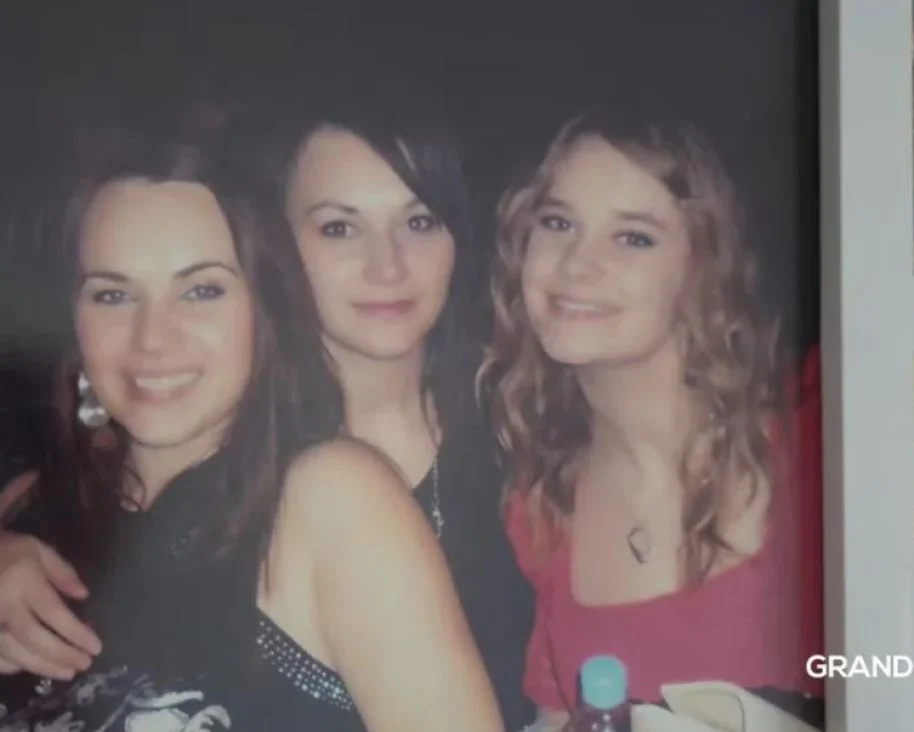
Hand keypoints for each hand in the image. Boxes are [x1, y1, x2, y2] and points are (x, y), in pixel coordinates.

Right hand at [0, 532, 100, 678]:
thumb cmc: (5, 548)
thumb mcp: (37, 549)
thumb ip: (62, 572)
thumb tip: (83, 595)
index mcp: (24, 583)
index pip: (55, 614)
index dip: (76, 633)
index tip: (96, 647)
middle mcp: (5, 607)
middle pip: (36, 638)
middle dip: (62, 655)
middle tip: (85, 664)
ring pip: (15, 652)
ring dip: (42, 665)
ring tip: (66, 672)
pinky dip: (11, 665)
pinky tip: (28, 668)